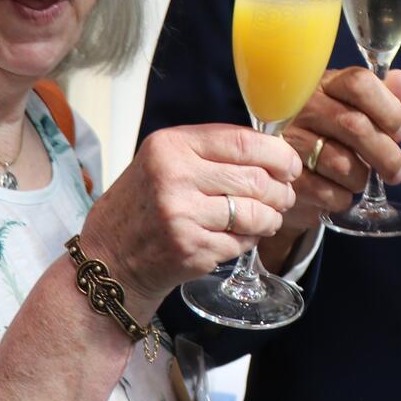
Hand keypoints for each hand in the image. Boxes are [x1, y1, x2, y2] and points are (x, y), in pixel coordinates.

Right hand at [79, 124, 301, 313]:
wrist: (109, 258)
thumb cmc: (143, 206)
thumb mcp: (164, 161)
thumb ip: (211, 151)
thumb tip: (273, 152)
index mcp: (171, 146)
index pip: (243, 142)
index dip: (278, 154)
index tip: (290, 165)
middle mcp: (174, 177)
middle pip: (255, 179)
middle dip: (280, 191)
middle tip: (284, 197)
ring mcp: (181, 215)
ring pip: (254, 212)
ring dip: (271, 218)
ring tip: (268, 219)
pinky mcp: (190, 248)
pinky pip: (241, 241)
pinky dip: (249, 241)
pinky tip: (240, 238)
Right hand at [272, 67, 400, 241]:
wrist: (283, 167)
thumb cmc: (327, 132)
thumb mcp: (353, 107)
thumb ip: (382, 95)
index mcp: (324, 84)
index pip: (359, 83)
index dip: (388, 109)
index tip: (400, 131)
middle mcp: (301, 107)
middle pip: (355, 126)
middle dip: (386, 155)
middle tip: (397, 172)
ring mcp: (288, 140)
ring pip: (341, 163)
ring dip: (361, 179)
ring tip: (361, 180)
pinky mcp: (282, 174)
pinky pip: (324, 191)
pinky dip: (341, 197)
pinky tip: (342, 193)